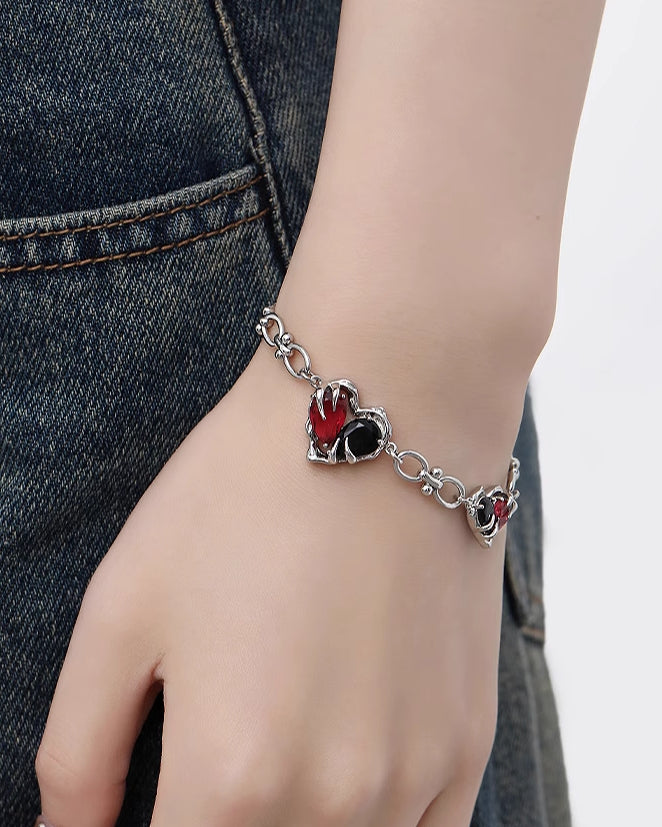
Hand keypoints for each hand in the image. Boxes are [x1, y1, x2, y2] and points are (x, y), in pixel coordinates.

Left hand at [35, 341, 507, 826]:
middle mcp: (333, 803)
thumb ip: (78, 751)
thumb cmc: (244, 494)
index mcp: (229, 777)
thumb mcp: (123, 606)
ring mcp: (414, 778)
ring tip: (276, 748)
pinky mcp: (468, 743)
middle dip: (221, 826)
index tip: (159, 796)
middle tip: (215, 760)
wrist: (390, 412)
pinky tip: (343, 769)